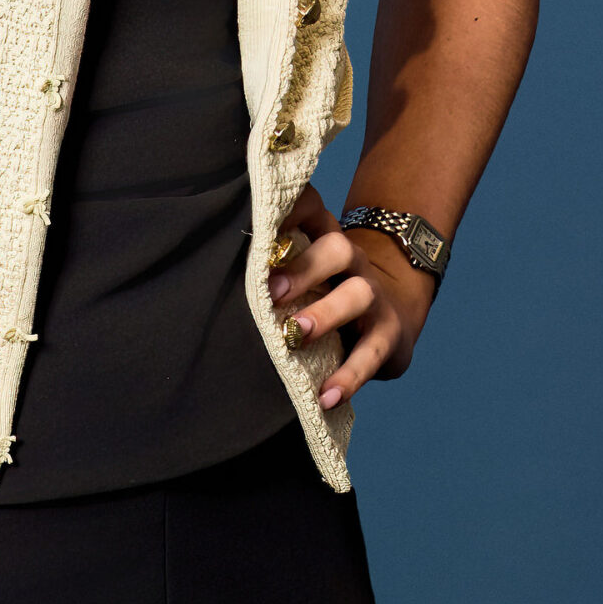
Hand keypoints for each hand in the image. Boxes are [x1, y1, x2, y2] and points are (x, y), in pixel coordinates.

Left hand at [266, 186, 436, 413]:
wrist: (391, 317)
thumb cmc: (325, 293)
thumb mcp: (304, 273)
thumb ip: (271, 268)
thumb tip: (211, 273)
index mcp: (325, 239)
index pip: (312, 208)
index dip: (290, 209)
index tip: (260, 222)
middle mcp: (352, 261)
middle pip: (336, 248)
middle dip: (304, 268)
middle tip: (271, 292)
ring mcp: (374, 296)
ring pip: (358, 294)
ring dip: (325, 314)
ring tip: (296, 336)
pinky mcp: (389, 335)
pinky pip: (371, 354)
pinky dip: (349, 377)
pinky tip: (326, 395)